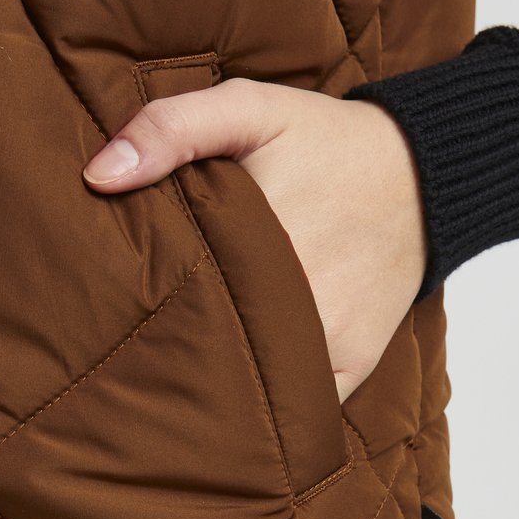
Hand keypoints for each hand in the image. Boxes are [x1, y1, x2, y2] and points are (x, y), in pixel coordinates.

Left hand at [83, 78, 427, 403]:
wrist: (421, 177)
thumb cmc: (324, 142)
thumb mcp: (249, 109)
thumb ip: (171, 127)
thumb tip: (97, 177)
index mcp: (255, 237)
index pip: (168, 289)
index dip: (131, 299)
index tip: (102, 301)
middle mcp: (294, 299)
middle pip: (201, 345)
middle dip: (163, 344)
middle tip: (128, 340)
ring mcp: (325, 341)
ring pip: (245, 387)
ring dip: (208, 383)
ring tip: (175, 369)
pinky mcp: (351, 366)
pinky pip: (297, 409)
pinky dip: (266, 409)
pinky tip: (234, 396)